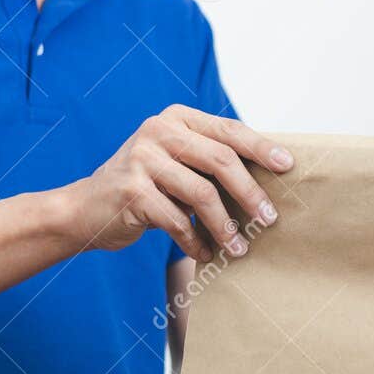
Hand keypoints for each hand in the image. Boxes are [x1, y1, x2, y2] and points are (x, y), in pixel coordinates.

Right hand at [64, 104, 292, 262]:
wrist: (85, 209)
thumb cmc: (143, 187)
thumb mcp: (174, 162)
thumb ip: (208, 160)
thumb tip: (268, 178)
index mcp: (175, 118)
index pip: (228, 130)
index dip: (261, 148)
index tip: (288, 167)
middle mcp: (158, 131)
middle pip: (220, 160)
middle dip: (250, 193)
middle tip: (269, 220)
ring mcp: (142, 160)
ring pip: (202, 195)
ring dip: (225, 227)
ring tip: (239, 249)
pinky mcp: (132, 192)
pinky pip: (178, 222)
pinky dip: (196, 243)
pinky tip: (205, 255)